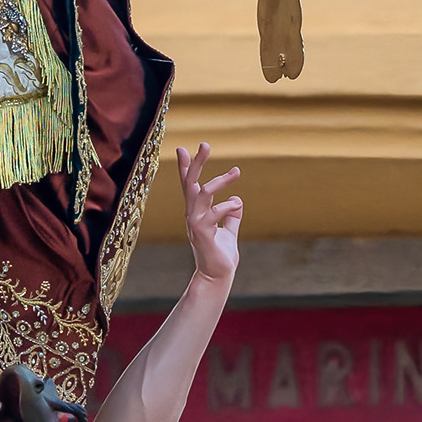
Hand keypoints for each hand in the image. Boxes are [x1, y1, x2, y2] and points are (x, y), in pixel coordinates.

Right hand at [177, 142, 241, 285]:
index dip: (185, 167)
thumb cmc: (221, 256)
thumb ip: (231, 217)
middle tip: (205, 144)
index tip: (183, 148)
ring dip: (218, 180)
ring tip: (236, 172)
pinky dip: (227, 205)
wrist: (218, 277)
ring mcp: (195, 223)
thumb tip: (238, 201)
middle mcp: (192, 214)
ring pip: (202, 193)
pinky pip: (214, 212)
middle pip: (190, 183)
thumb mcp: (229, 232)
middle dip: (196, 162)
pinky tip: (237, 203)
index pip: (188, 185)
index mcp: (196, 212)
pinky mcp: (203, 233)